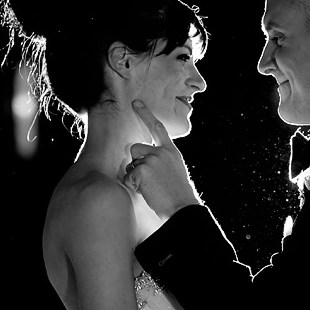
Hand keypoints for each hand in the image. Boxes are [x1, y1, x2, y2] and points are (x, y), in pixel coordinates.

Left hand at [123, 100, 199, 218]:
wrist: (181, 206)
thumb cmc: (179, 193)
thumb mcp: (176, 170)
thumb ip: (163, 160)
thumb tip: (147, 160)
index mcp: (171, 151)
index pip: (157, 128)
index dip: (146, 114)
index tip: (136, 103)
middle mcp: (161, 152)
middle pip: (135, 148)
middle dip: (136, 161)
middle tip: (149, 178)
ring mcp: (151, 160)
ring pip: (131, 164)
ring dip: (136, 176)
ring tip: (151, 186)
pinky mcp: (141, 170)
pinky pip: (128, 177)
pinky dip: (134, 186)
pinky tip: (148, 191)